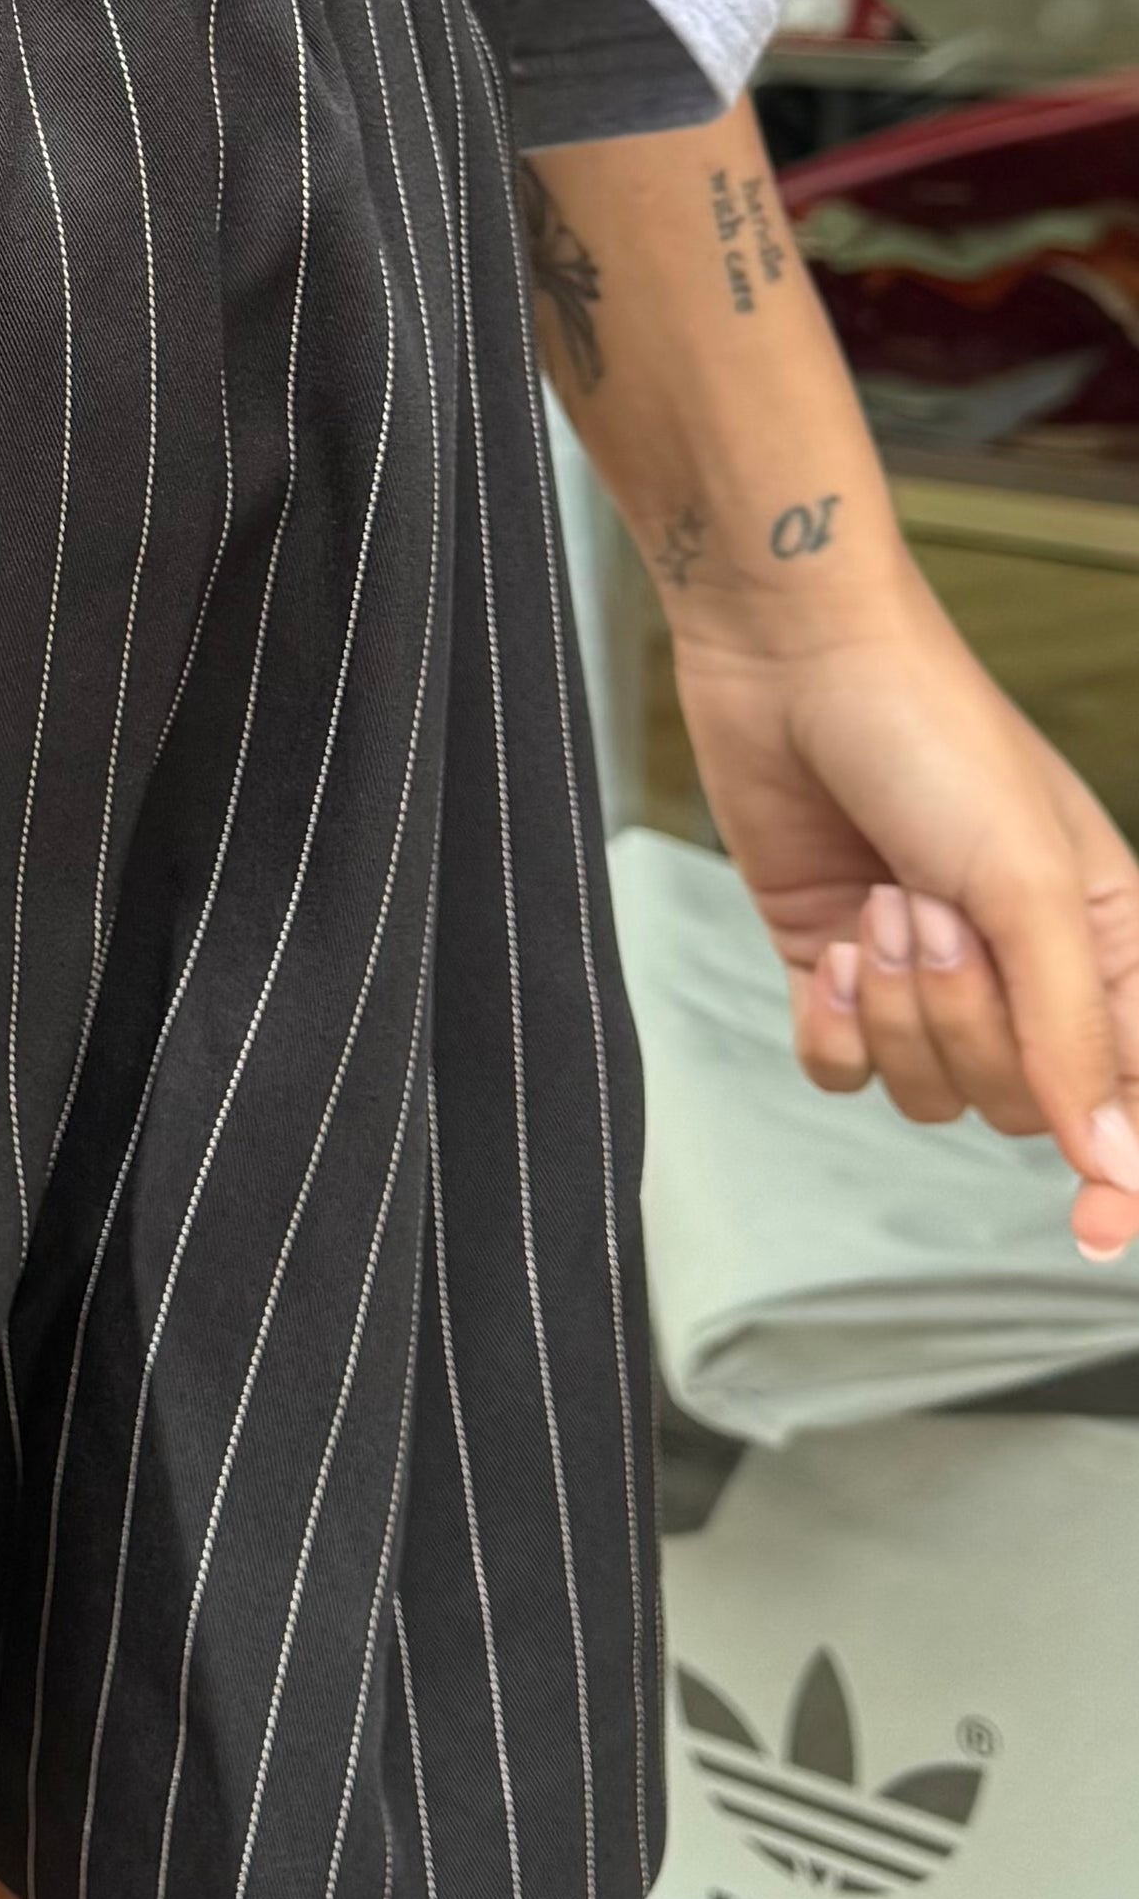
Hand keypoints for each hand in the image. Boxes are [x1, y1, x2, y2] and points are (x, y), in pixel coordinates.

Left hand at [669, 563, 1138, 1261]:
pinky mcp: (840, 971)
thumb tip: (1113, 1161)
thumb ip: (1072, 1032)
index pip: (1136, 1095)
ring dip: (892, 1010)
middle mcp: (1029, 970)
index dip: (1130, 1173)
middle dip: (962, 1022)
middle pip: (1019, 1104)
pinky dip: (831, 1026)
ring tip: (876, 906)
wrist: (793, 664)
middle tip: (927, 913)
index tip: (1101, 1233)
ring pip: (928, 1093)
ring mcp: (931, 975)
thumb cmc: (934, 742)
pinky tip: (828, 949)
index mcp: (1112, 944)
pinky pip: (844, 1073)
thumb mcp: (1026, 886)